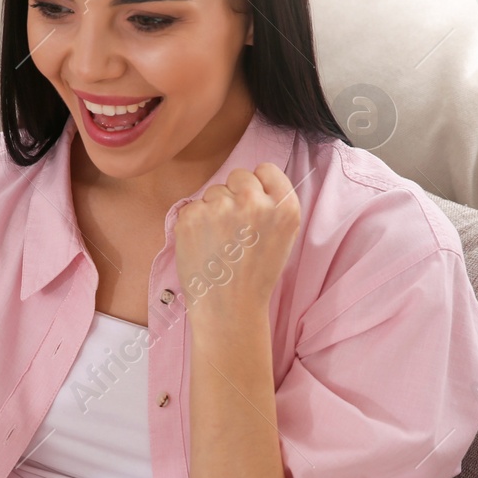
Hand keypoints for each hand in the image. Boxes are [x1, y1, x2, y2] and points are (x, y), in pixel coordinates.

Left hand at [173, 162, 301, 323]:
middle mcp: (255, 202)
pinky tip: (204, 246)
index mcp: (284, 207)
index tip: (253, 204)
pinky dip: (195, 223)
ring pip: (214, 192)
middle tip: (235, 229)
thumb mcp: (283, 238)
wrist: (229, 308)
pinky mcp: (193, 216)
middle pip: (239, 176)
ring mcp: (221, 207)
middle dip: (235, 195)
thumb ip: (272, 205)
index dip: (258, 185)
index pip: (266, 170)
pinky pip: (193, 206)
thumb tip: (252, 182)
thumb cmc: (255, 276)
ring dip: (214, 210)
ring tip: (220, 242)